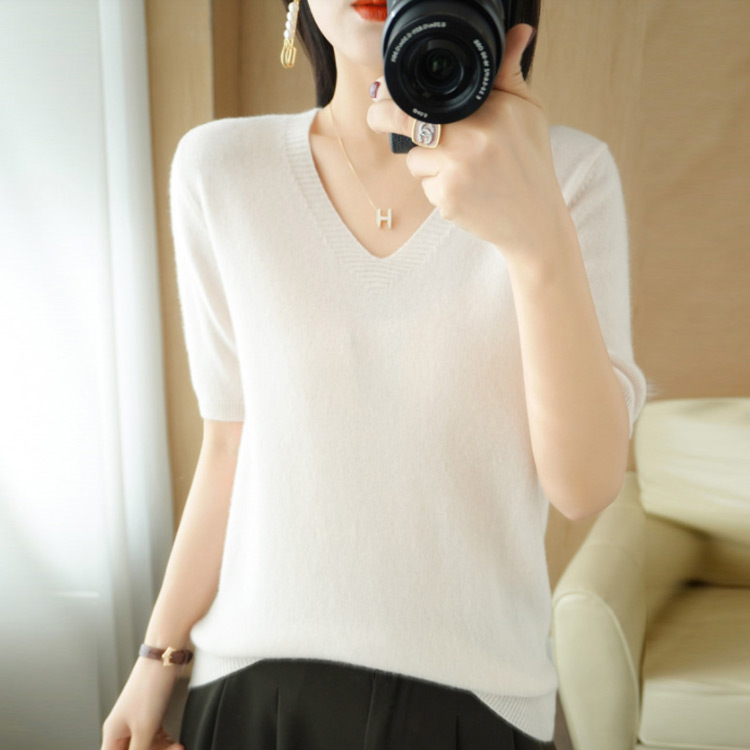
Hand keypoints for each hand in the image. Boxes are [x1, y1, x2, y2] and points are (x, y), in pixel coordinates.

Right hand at [101, 657, 183, 749]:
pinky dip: (166, 741)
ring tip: (178, 747)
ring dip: (162, 749)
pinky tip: (177, 743)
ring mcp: (138, 719)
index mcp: (113, 733)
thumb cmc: (149, 688)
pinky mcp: (152, 713)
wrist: (165, 658)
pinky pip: (156, 736)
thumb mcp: (144, 729)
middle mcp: (122, 727)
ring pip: (147, 745)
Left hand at [367, 24, 569, 264]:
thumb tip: (517, 31)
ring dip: (426, 162)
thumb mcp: (528, 112)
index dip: (395, 93)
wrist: (534, 220)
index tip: (382, 91)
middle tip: (376, 114)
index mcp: (491, 112)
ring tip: (462, 168)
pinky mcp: (446, 199)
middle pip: (405, 123)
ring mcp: (455, 172)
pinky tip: (465, 190)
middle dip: (383, 117)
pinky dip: (437, 187)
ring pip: (414, 159)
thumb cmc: (530, 162)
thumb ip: (509, 73)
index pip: (429, 96)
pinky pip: (425, 186)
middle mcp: (471, 140)